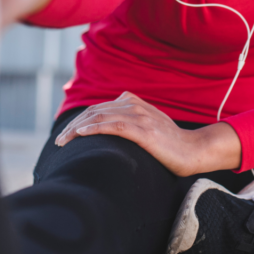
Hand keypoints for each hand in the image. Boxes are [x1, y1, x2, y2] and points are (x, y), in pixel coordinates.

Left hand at [54, 92, 241, 176]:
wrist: (193, 151)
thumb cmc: (170, 144)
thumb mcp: (147, 126)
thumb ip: (129, 122)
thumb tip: (107, 131)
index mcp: (133, 102)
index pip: (98, 108)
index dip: (79, 120)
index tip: (66, 135)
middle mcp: (134, 106)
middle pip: (94, 111)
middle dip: (73, 125)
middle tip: (59, 141)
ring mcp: (140, 117)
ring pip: (100, 117)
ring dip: (77, 129)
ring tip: (63, 141)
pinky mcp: (144, 131)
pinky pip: (114, 126)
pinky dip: (94, 128)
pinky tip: (81, 134)